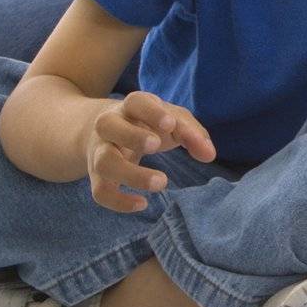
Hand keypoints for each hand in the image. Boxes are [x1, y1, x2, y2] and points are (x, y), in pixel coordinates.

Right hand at [84, 91, 215, 212]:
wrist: (109, 133)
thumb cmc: (149, 124)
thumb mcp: (172, 121)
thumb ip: (192, 134)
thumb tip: (209, 155)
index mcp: (131, 107)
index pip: (136, 102)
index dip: (151, 112)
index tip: (170, 124)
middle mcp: (109, 126)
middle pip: (107, 125)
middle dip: (131, 136)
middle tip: (157, 145)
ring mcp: (99, 151)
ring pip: (104, 162)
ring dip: (130, 174)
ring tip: (162, 182)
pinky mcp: (97, 177)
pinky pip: (100, 191)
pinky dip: (118, 201)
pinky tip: (142, 204)